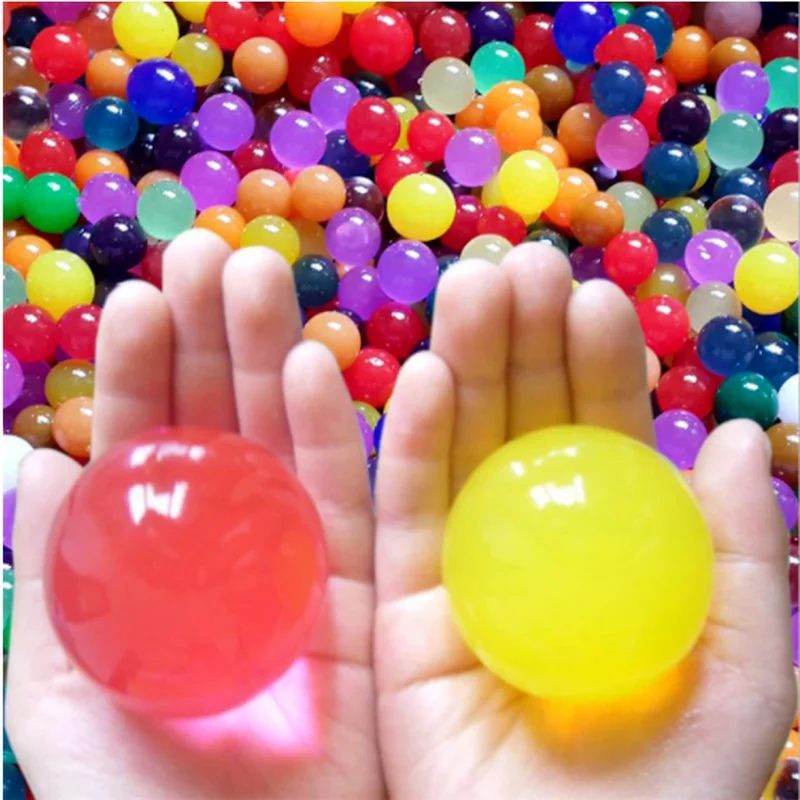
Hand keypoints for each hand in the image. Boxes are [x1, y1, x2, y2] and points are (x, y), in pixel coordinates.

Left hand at [7, 231, 382, 799]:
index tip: (138, 298)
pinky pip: (351, 502)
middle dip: (211, 339)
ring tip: (259, 280)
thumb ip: (51, 578)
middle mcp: (229, 546)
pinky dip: (338, 435)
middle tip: (209, 256)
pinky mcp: (360, 593)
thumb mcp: (60, 695)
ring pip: (287, 443)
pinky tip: (319, 368)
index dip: (136, 371)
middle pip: (221, 424)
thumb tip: (30, 458)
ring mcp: (298, 563)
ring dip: (274, 360)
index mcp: (153, 561)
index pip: (142, 446)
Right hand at [375, 243, 795, 799]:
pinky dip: (410, 442)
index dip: (601, 364)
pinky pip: (402, 510)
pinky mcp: (401, 600)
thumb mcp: (742, 673)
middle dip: (523, 341)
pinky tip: (426, 376)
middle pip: (523, 422)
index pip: (603, 434)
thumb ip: (744, 559)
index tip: (597, 295)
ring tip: (474, 287)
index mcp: (611, 542)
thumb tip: (737, 435)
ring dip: (464, 363)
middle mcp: (532, 536)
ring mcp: (462, 562)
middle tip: (521, 266)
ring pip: (458, 447)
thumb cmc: (668, 788)